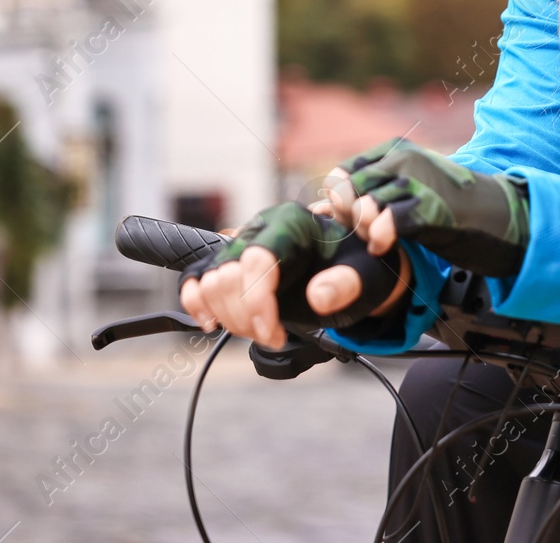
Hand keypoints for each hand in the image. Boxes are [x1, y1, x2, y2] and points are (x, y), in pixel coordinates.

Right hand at [179, 202, 411, 348]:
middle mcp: (260, 228)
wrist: (352, 269)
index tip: (273, 334)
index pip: (257, 259)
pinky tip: (212, 323)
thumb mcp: (365, 276)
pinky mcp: (229, 264)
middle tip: (274, 336)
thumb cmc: (358, 269)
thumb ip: (347, 284)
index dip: (257, 302)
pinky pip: (195, 279)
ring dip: (230, 319)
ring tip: (260, 332)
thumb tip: (318, 295)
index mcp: (292, 222)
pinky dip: (196, 303)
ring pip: (210, 282)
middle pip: (227, 275)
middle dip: (246, 318)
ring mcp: (240, 245)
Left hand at [316, 137, 529, 276]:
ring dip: (365, 231)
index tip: (353, 221)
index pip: (345, 173)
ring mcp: (418, 183)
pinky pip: (389, 223)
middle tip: (366, 234)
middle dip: (349, 219)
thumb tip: (317, 207)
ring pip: (366, 207)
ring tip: (378, 240)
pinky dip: (380, 238)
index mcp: (398, 148)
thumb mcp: (409, 187)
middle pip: (351, 191)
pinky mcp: (431, 210)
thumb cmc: (452, 206)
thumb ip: (370, 192)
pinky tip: (384, 247)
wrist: (502, 216)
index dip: (341, 202)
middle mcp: (405, 159)